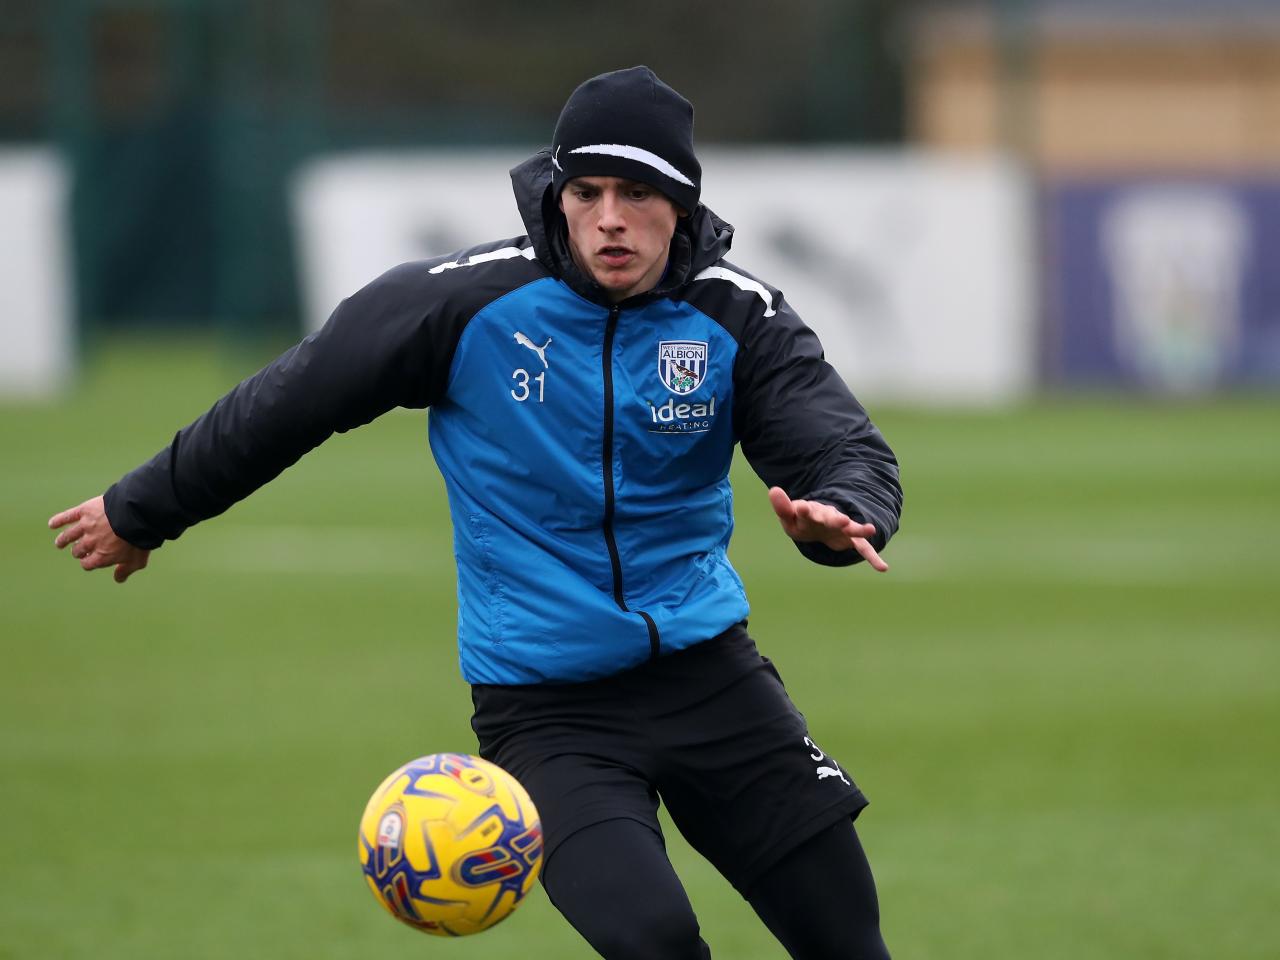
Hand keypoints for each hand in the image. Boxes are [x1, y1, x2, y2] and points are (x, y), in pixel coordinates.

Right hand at [49, 496, 150, 582]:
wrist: (137, 514)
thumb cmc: (139, 538)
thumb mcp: (137, 559)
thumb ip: (126, 570)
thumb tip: (117, 579)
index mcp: (102, 556)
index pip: (87, 564)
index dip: (87, 563)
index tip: (87, 560)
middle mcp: (91, 543)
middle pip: (78, 550)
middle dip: (78, 551)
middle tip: (77, 550)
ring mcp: (86, 526)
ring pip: (69, 536)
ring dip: (63, 540)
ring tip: (59, 543)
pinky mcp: (85, 511)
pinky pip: (67, 517)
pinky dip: (58, 520)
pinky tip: (52, 524)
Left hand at [767, 486, 887, 571]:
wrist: (818, 523)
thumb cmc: (802, 521)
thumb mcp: (789, 517)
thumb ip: (782, 507)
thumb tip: (773, 490)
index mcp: (811, 512)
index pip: (807, 510)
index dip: (804, 510)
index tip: (802, 507)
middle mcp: (828, 517)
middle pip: (831, 517)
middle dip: (835, 519)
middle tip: (842, 519)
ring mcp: (841, 527)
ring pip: (850, 528)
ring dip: (858, 529)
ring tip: (870, 530)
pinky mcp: (849, 538)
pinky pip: (862, 547)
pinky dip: (872, 557)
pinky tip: (883, 567)